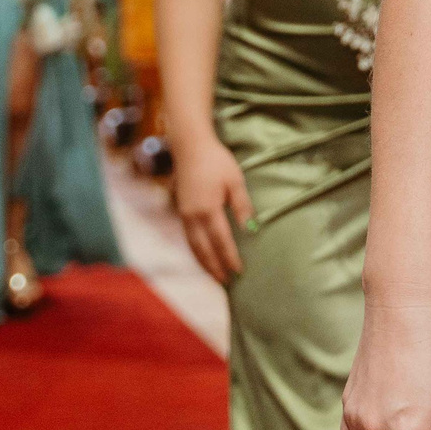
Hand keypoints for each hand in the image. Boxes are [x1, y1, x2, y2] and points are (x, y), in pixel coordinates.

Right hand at [171, 129, 254, 280]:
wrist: (190, 147)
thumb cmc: (216, 161)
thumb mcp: (235, 180)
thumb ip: (242, 205)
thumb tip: (249, 228)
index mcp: (208, 209)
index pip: (221, 241)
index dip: (230, 258)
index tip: (239, 271)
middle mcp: (193, 216)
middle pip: (203, 250)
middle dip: (215, 267)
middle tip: (226, 282)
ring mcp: (184, 214)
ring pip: (193, 246)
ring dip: (203, 263)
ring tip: (214, 276)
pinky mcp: (181, 211)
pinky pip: (188, 238)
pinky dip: (196, 252)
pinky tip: (203, 257)